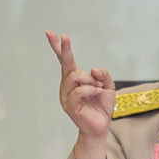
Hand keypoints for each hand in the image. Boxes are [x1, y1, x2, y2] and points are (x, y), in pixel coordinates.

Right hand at [45, 31, 113, 158]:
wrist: (101, 126)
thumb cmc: (102, 106)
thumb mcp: (108, 87)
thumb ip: (103, 75)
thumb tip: (93, 69)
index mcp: (74, 79)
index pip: (64, 60)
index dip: (58, 47)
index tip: (50, 32)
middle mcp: (67, 85)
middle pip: (65, 63)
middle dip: (65, 49)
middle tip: (65, 36)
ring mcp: (66, 95)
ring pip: (76, 77)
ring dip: (92, 81)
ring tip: (99, 89)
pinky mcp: (69, 105)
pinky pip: (79, 90)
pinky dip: (91, 89)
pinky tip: (97, 93)